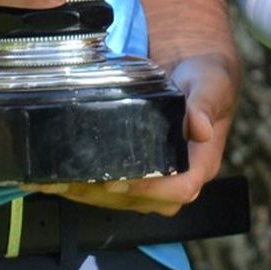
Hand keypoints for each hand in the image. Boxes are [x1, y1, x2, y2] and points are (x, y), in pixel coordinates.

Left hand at [39, 49, 236, 215]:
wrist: (194, 68)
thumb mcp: (210, 83)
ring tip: (61, 182)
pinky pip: (114, 188)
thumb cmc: (205, 78)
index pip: (181, 188)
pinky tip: (60, 180)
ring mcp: (158, 177)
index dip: (150, 189)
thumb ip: (204, 104)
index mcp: (203, 161)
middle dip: (108, 194)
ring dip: (90, 193)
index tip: (121, 179)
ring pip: (125, 200)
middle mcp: (180, 176)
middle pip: (146, 201)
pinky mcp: (138, 171)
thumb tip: (201, 128)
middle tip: (77, 180)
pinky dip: (85, 186)